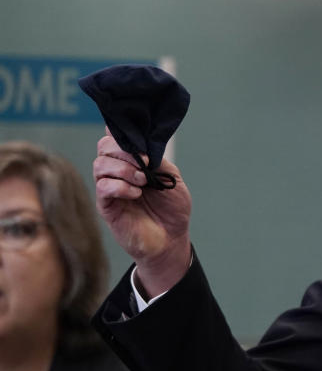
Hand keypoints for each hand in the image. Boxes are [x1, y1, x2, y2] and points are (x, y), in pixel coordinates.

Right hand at [93, 132, 192, 297]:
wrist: (172, 237)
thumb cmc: (172, 207)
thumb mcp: (171, 178)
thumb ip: (157, 160)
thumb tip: (141, 146)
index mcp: (132, 161)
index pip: (115, 137)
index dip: (122, 133)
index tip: (141, 143)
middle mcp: (118, 171)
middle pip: (104, 147)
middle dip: (124, 150)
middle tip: (144, 163)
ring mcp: (110, 188)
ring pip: (100, 165)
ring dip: (123, 169)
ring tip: (143, 181)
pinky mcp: (107, 206)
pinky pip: (103, 187)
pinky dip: (120, 186)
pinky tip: (135, 193)